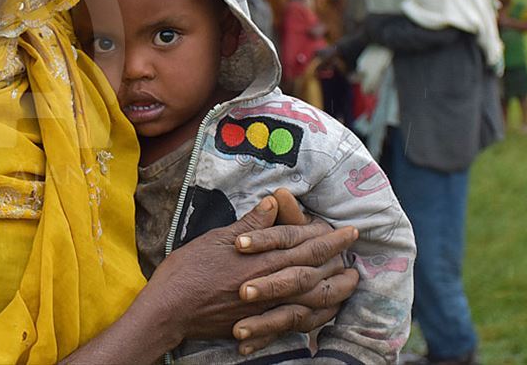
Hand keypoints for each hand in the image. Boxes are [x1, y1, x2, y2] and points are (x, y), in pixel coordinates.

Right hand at [138, 194, 356, 346]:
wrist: (171, 310)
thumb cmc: (187, 271)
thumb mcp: (216, 239)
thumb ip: (249, 224)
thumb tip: (274, 203)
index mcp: (260, 259)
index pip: (303, 245)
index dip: (328, 237)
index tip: (347, 229)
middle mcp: (269, 284)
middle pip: (314, 271)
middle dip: (338, 258)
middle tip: (356, 249)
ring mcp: (266, 307)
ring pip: (312, 298)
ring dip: (335, 287)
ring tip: (352, 280)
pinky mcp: (259, 324)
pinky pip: (298, 321)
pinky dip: (317, 314)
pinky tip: (325, 310)